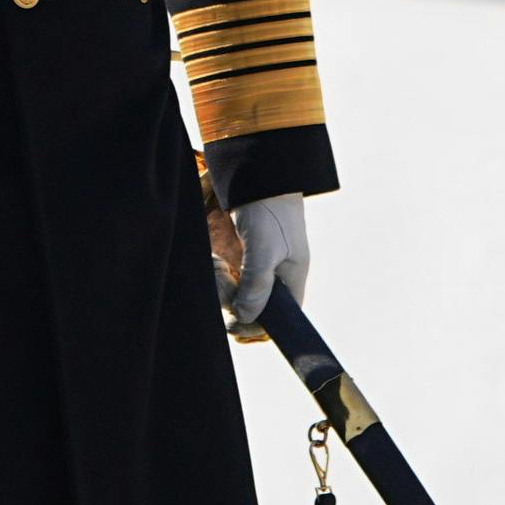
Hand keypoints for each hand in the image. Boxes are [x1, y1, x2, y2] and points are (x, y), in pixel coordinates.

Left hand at [210, 192, 309, 339]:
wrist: (257, 177)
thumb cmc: (269, 212)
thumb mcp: (264, 249)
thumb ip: (256, 285)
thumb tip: (244, 317)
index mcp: (290, 281)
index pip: (279, 319)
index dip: (256, 327)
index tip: (233, 323)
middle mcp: (275, 279)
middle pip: (251, 309)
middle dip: (231, 301)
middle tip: (221, 276)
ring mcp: (256, 269)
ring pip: (234, 295)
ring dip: (220, 286)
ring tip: (216, 264)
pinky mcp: (240, 259)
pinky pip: (225, 279)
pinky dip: (215, 274)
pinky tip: (213, 260)